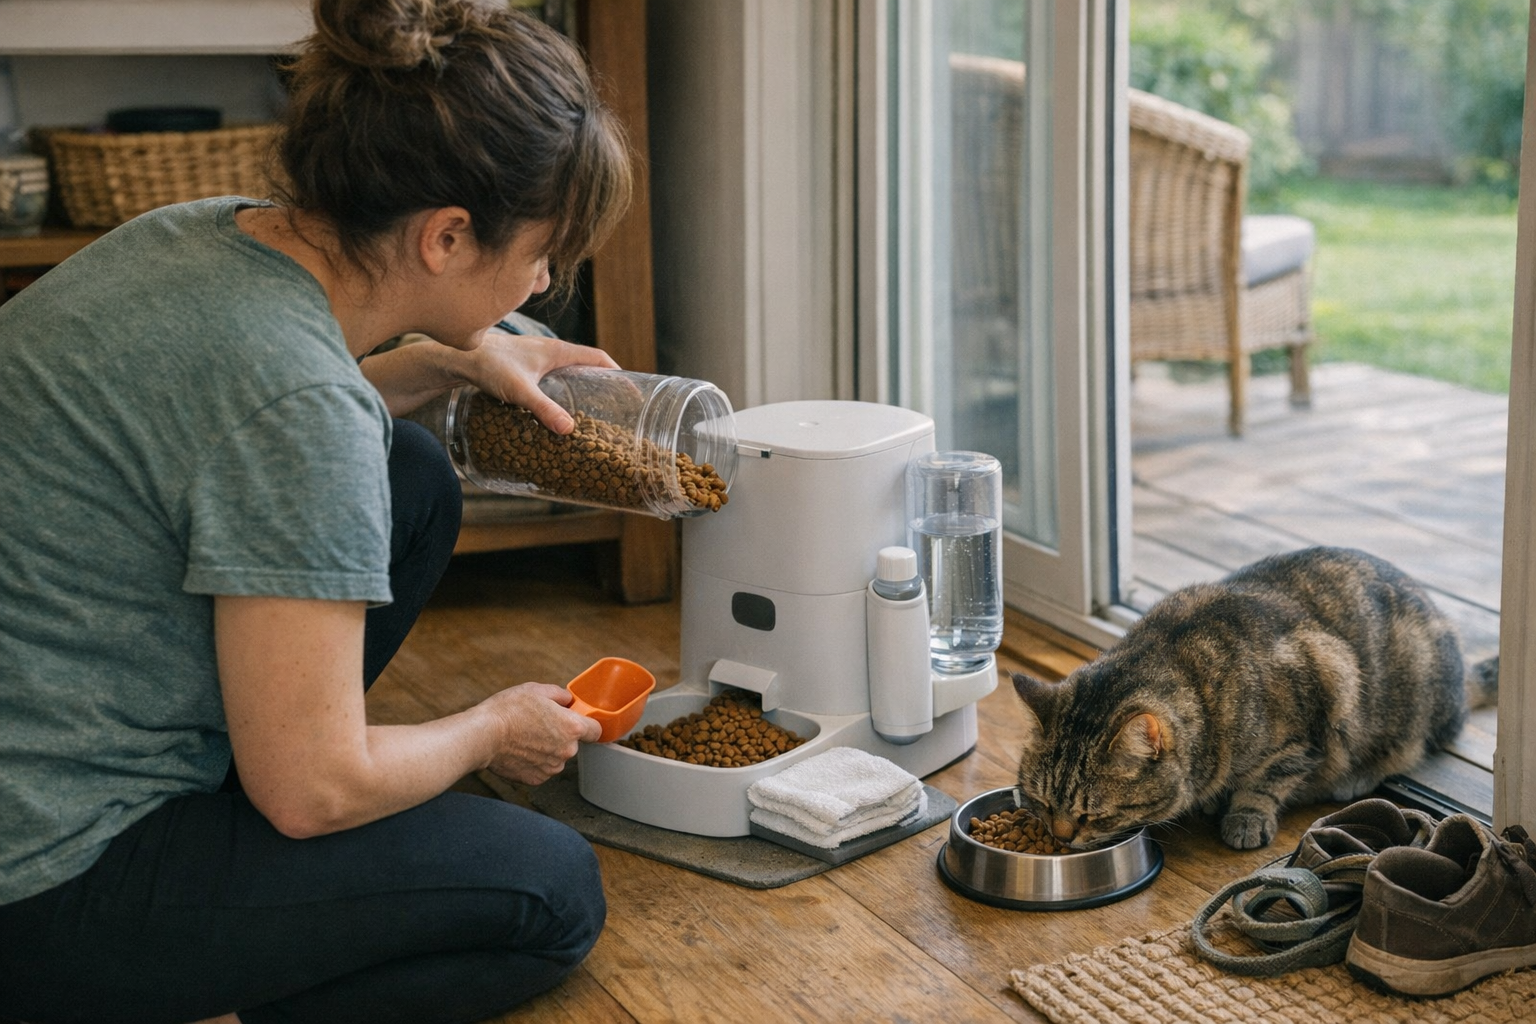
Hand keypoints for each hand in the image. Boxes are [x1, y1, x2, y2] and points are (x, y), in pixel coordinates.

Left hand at [460, 328, 618, 433]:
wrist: (459, 357)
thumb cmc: (489, 365)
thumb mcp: (520, 390)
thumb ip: (544, 409)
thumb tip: (569, 429)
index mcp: (557, 352)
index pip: (598, 357)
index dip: (617, 373)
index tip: (631, 389)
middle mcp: (551, 352)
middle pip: (588, 365)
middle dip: (604, 382)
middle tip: (616, 404)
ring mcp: (538, 359)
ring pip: (570, 371)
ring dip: (584, 386)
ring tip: (593, 410)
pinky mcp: (526, 368)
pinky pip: (555, 377)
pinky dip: (565, 390)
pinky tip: (560, 408)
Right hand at [478, 681, 602, 785]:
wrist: (483, 736)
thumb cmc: (508, 711)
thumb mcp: (536, 690)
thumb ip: (560, 695)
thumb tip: (567, 700)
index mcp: (572, 728)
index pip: (595, 730)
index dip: (587, 724)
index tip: (578, 722)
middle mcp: (566, 751)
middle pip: (572, 743)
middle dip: (560, 735)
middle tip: (538, 724)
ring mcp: (551, 768)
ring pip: (556, 757)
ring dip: (546, 749)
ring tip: (524, 737)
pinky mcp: (536, 779)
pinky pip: (541, 768)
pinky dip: (533, 761)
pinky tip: (518, 750)